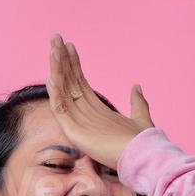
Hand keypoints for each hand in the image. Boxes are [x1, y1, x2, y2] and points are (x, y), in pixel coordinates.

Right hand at [45, 33, 154, 170]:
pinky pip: (61, 110)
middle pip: (68, 84)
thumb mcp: (140, 116)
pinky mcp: (74, 133)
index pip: (79, 83)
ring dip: (57, 71)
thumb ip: (137, 101)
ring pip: (62, 93)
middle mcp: (83, 116)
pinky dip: (56, 94)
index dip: (74, 64)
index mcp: (95, 112)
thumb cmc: (141, 142)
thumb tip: (136, 86)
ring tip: (53, 50)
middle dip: (62, 61)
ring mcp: (77, 125)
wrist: (143, 157)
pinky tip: (52, 77)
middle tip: (55, 39)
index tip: (70, 46)